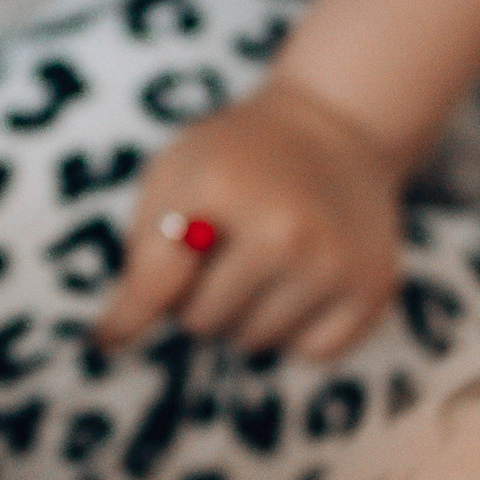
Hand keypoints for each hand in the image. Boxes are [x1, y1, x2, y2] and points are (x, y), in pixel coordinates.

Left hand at [92, 76, 402, 361]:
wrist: (335, 127)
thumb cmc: (235, 158)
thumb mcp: (174, 175)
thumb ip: (141, 257)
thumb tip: (110, 342)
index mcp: (220, 190)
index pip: (155, 290)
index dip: (127, 317)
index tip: (106, 340)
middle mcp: (284, 231)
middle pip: (202, 323)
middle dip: (199, 296)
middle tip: (223, 250)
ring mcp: (334, 264)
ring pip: (254, 342)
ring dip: (247, 313)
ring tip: (264, 257)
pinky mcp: (374, 290)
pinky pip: (308, 352)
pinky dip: (298, 328)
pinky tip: (304, 279)